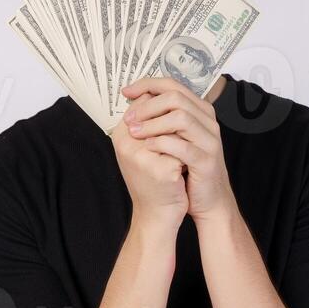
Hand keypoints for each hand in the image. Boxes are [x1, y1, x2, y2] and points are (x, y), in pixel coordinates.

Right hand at [109, 90, 188, 229]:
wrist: (156, 214)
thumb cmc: (152, 179)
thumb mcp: (142, 148)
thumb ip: (147, 122)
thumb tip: (157, 93)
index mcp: (120, 135)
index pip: (143, 102)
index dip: (164, 105)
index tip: (172, 121)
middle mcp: (127, 143)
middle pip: (159, 112)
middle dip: (176, 121)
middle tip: (183, 136)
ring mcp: (143, 157)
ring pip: (174, 130)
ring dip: (183, 139)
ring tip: (183, 152)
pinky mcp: (162, 170)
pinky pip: (182, 149)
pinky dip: (188, 156)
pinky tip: (185, 168)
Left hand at [120, 77, 235, 222]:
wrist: (208, 200)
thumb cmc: (188, 168)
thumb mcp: (175, 137)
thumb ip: (162, 118)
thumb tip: (135, 100)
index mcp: (199, 111)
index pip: (172, 85)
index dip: (147, 84)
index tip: (127, 92)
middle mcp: (207, 121)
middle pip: (176, 97)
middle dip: (147, 106)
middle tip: (129, 119)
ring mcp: (209, 140)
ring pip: (181, 118)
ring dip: (153, 123)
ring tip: (135, 133)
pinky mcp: (206, 161)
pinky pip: (183, 146)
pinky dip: (162, 144)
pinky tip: (148, 147)